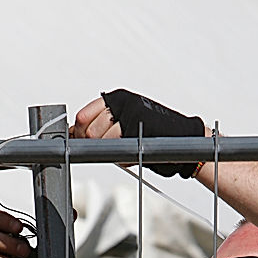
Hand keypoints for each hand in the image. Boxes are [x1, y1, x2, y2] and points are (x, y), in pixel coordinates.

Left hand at [71, 89, 204, 177]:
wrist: (184, 137)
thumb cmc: (153, 132)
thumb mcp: (124, 122)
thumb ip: (101, 124)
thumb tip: (73, 133)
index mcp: (116, 98)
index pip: (83, 116)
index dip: (79, 135)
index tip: (83, 144)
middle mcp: (121, 103)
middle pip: (90, 131)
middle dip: (96, 146)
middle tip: (111, 150)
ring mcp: (130, 115)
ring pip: (104, 142)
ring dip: (112, 153)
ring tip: (127, 150)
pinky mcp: (139, 129)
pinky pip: (120, 151)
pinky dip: (124, 159)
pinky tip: (136, 154)